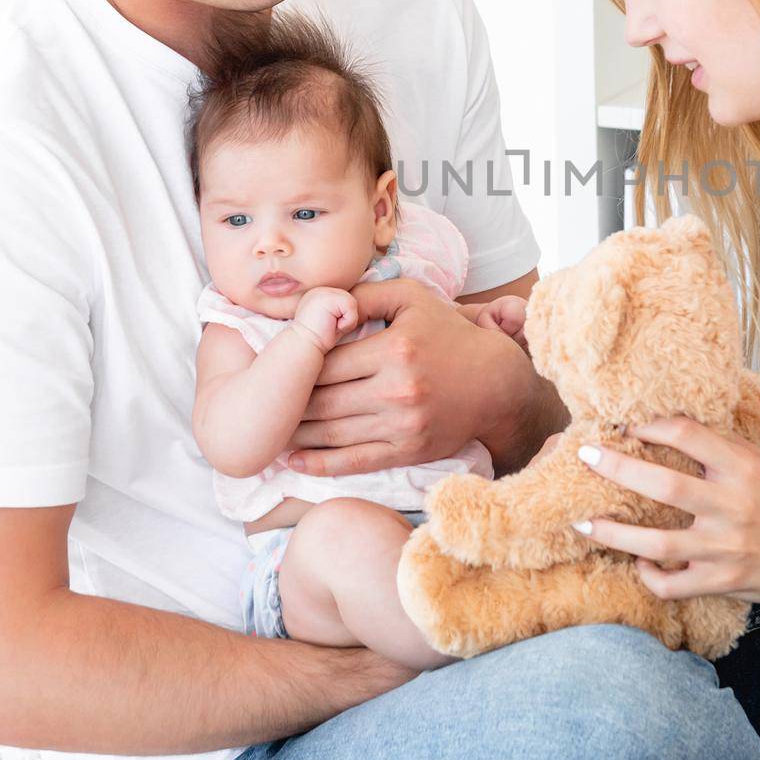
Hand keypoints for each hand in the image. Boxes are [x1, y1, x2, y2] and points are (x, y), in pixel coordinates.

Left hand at [285, 278, 535, 477]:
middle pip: (324, 400)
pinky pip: (355, 461)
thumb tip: (323, 300)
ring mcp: (403, 424)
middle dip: (289, 403)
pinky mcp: (408, 450)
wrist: (495, 384)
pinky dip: (321, 465)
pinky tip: (296, 461)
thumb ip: (366, 294)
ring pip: (333, 433)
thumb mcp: (413, 298)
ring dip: (297, 435)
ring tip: (271, 430)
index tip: (276, 370)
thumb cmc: (448, 335)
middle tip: (264, 402)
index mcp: (394, 349)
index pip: (326, 363)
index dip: (295, 368)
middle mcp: (397, 389)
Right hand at [291, 286, 362, 353]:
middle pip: (351, 300)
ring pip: (352, 303)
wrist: (303, 346)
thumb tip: (360, 307)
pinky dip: (346, 321)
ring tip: (330, 327)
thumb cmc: (319, 338)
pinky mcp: (327, 296)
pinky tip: (331, 326)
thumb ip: (342, 309)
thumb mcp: (333, 320)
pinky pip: (351, 306)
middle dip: (346, 318)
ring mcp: (322, 291)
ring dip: (347, 321)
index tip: (329, 327)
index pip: (346, 301)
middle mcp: (320, 289)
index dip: (344, 317)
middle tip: (330, 328)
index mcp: (320, 294)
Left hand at [572, 414, 759, 608]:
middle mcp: (733, 506)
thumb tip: (666, 431)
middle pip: (664, 486)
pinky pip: (672, 583)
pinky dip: (648, 574)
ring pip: (657, 543)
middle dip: (617, 468)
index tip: (627, 425)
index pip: (690, 435)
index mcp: (744, 468)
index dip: (653, 425)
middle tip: (586, 455)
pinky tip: (638, 561)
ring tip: (581, 523)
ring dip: (613, 534)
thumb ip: (721, 452)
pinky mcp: (722, 581)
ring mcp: (725, 547)